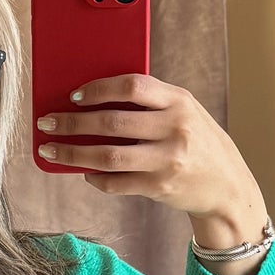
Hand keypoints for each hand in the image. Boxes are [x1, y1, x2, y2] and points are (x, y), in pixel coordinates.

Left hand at [36, 73, 270, 268]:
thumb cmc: (199, 142)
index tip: (73, 95)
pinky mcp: (160, 187)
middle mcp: (175, 129)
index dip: (98, 89)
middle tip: (47, 123)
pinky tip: (85, 172)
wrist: (228, 187)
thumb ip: (151, 103)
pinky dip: (95, 178)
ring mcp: (167, 161)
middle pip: (111, 122)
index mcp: (179, 101)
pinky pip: (116, 182)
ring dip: (73, 154)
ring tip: (51, 151)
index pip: (132, 86)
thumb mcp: (185, 112)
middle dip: (72, 122)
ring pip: (108, 156)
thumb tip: (92, 98)